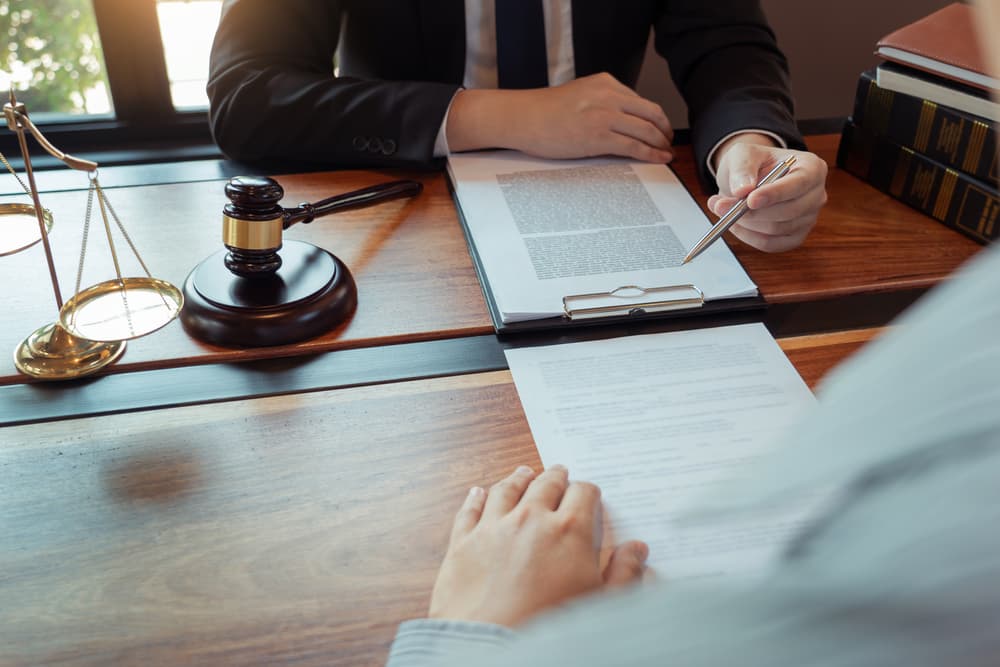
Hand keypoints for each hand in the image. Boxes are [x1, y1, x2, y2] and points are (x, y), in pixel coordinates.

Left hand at [428, 465, 649, 626]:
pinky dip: (476, 497)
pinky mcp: (463, 542)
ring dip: (518, 478)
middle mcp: (530, 518)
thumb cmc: (549, 629)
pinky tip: (479, 492)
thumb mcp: (601, 606)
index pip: (583, 493)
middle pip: (545, 484)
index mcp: (569, 530)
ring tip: (524, 473)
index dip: (588, 491)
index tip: (589, 495)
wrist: (491, 647)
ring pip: (506, 489)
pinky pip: (470, 509)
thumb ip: (624, 574)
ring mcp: (493, 527)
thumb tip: (637, 550)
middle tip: (560, 473)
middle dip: (556, 477)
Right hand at [447, 73, 673, 162]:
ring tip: (666, 153)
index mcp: (604, 82)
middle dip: (664, 129)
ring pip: (646, 130)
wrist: (523, 118)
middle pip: (650, 112)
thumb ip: (601, 102)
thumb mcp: (578, 95)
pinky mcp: (599, 136)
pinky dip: (651, 154)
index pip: (640, 100)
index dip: (655, 116)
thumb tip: (622, 121)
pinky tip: (659, 159)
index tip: (660, 127)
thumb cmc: (543, 112)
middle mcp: (608, 95)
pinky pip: (634, 146)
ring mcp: (604, 115)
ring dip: (660, 143)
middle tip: (668, 141)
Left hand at [708, 136, 827, 252]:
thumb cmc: (753, 164)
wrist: (750, 179)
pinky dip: (748, 236)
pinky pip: (770, 244)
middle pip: (788, 212)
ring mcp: (808, 218)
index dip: (775, 194)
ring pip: (776, 230)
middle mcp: (815, 194)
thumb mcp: (743, 154)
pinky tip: (734, 223)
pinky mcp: (795, 237)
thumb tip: (742, 189)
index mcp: (812, 168)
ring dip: (744, 223)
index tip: (750, 199)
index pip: (799, 184)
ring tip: (722, 209)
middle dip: (751, 212)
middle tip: (720, 205)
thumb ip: (742, 168)